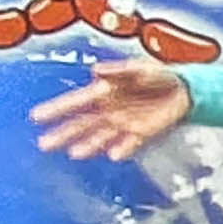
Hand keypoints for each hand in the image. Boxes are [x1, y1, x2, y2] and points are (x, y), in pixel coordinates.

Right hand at [28, 59, 191, 160]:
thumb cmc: (159, 76)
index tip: (37, 116)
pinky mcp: (141, 134)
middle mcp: (109, 110)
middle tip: (44, 143)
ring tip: (74, 153)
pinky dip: (122, 149)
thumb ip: (119, 70)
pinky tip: (113, 155)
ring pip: (100, 137)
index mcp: (104, 92)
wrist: (186, 90)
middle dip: (63, 134)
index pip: (75, 102)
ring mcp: (123, 124)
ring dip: (88, 145)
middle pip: (81, 124)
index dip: (57, 109)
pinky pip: (129, 144)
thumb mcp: (140, 68)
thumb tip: (97, 70)